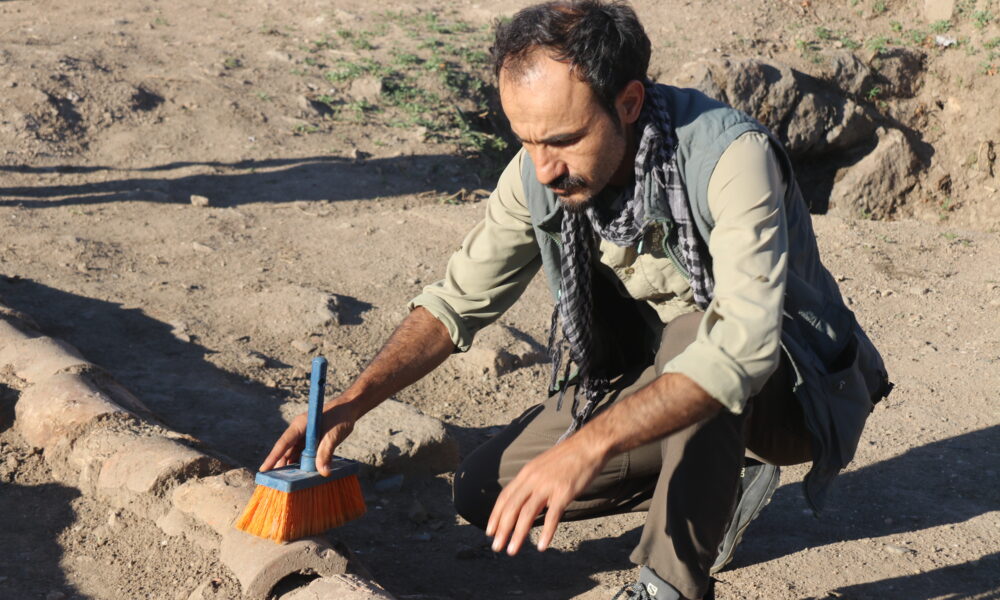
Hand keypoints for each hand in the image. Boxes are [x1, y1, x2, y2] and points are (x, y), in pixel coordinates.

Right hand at [259, 400, 357, 475]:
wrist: (350, 408)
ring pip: (294, 454)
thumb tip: (323, 473)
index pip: (283, 443)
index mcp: (299, 425)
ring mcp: (304, 436)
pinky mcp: (311, 440)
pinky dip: (302, 464)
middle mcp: (299, 431)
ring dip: (292, 466)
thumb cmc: (341, 417)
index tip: (263, 470)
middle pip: (286, 451)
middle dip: (280, 466)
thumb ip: (326, 453)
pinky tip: (301, 475)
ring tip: (286, 482)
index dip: (272, 457)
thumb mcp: (333, 435)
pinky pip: (303, 454)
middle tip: (274, 482)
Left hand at [485, 432, 607, 555]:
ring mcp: (548, 486)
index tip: (490, 531)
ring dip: (518, 534)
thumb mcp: (543, 465)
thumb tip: (524, 498)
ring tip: (512, 550)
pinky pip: (552, 516)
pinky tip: (542, 547)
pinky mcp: (564, 492)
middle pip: (512, 507)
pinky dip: (546, 533)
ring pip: (526, 514)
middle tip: (496, 547)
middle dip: (502, 529)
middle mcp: (533, 479)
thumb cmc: (568, 457)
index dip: (496, 515)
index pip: (505, 496)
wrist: (589, 446)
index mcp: (527, 473)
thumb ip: (532, 481)